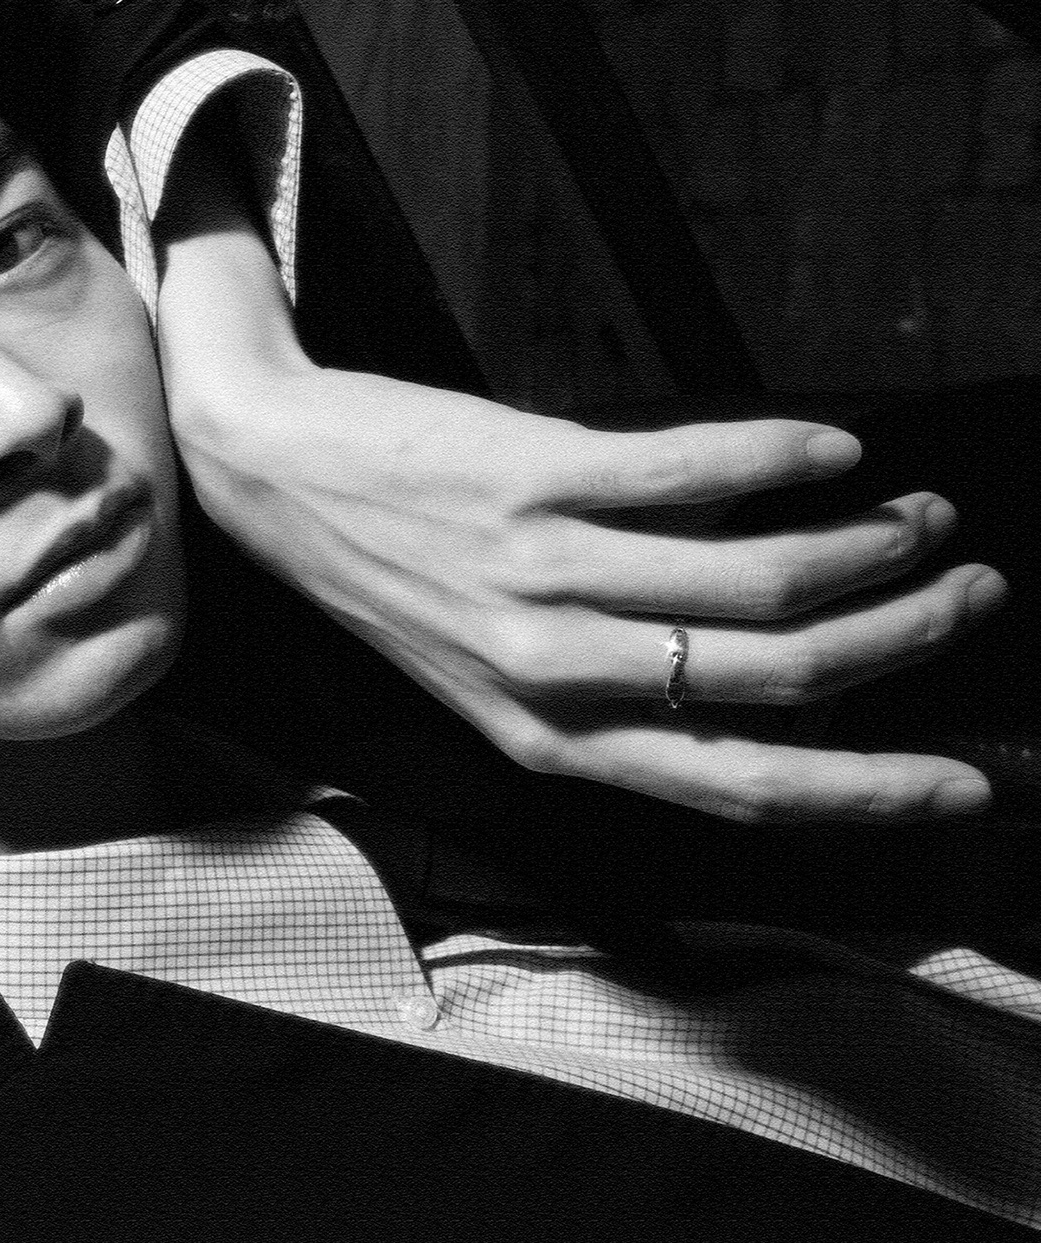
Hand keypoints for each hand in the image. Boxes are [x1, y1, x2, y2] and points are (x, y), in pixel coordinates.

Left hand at [155, 226, 1007, 824]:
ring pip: (761, 582)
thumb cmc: (390, 579)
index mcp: (551, 740)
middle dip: (904, 641)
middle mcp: (554, 673)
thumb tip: (769, 674)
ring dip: (873, 547)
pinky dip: (791, 459)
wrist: (271, 477)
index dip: (867, 790)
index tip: (961, 781)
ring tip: (922, 517)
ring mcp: (546, 576)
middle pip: (780, 681)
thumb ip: (617, 691)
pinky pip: (700, 471)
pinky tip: (837, 452)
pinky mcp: (538, 477)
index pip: (739, 785)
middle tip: (971, 595)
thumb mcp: (492, 677)